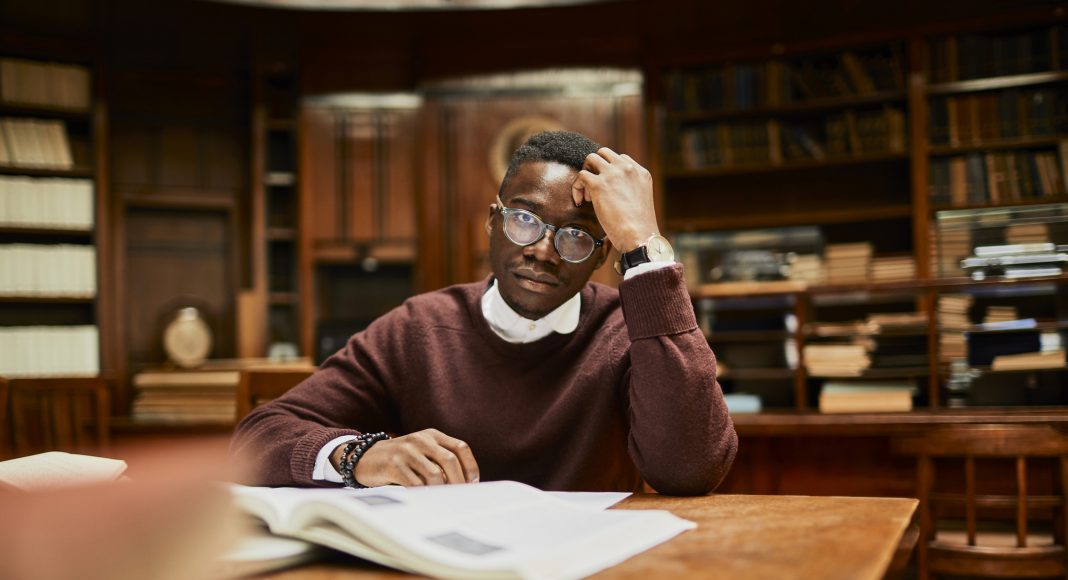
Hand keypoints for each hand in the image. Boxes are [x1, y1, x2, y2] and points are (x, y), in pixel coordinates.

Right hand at [334, 428, 479, 486]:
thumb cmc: (401, 459)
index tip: (473, 484)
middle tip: (459, 496)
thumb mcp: (422, 452)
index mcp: (432, 435)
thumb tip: (466, 484)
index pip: (460, 447)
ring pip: (434, 475)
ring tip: (440, 499)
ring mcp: (407, 451)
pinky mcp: (393, 464)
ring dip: (440, 491)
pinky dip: (422, 494)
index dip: (470, 467)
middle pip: (450, 460)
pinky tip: (423, 498)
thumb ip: (441, 461)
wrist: (365, 457)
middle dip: (459, 482)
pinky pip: (415, 484)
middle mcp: (421, 439)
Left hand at [571, 147, 659, 252]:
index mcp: (641, 173)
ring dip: (586, 173)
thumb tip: (612, 194)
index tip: (607, 188)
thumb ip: (629, 189)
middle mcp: (627, 169)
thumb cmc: (639, 227)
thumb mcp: (640, 200)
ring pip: (591, 158)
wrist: (639, 235)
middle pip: (604, 153)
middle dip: (596, 167)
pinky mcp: (599, 184)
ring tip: (588, 194)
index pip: (621, 159)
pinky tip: (579, 201)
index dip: (610, 172)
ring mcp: (613, 174)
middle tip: (593, 187)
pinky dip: (576, 187)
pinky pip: (581, 176)